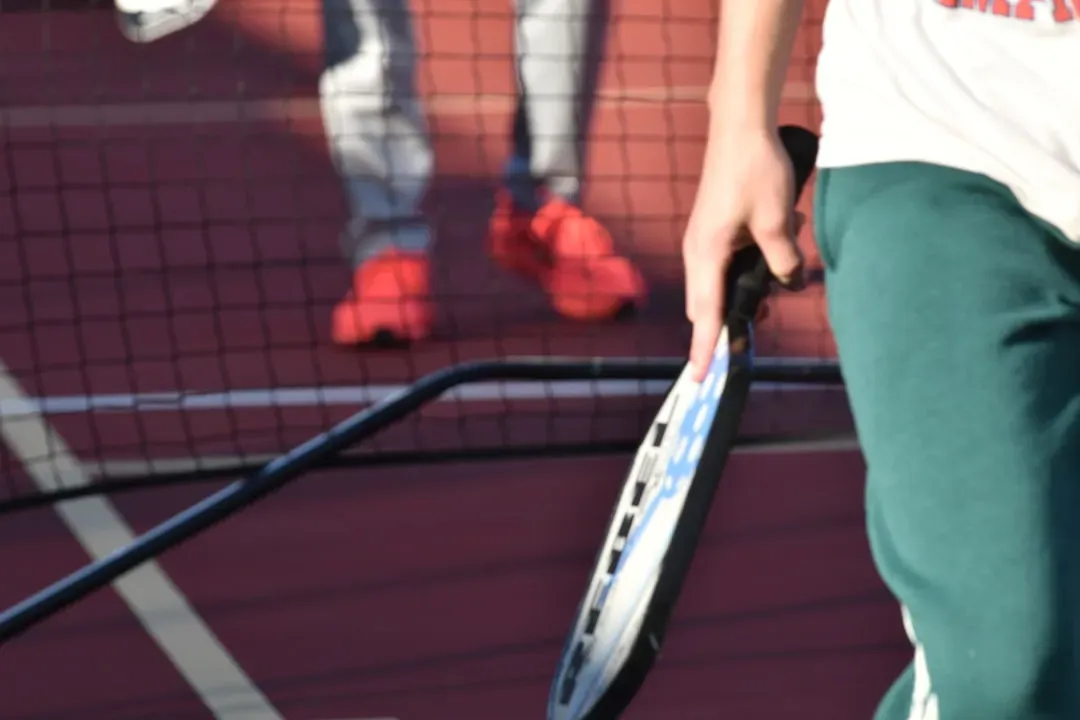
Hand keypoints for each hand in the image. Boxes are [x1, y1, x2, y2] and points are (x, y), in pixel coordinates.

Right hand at [682, 128, 804, 380]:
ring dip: (746, 289)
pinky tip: (779, 241)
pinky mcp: (713, 230)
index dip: (706, 348)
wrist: (741, 126)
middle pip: (708, 305)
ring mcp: (703, 241)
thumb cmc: (755, 168)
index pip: (705, 315)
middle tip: (762, 323)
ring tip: (779, 275)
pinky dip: (749, 266)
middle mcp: (698, 252)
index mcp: (706, 254)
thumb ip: (783, 260)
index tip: (701, 378)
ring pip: (720, 284)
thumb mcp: (777, 220)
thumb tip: (791, 284)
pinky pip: (727, 263)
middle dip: (732, 321)